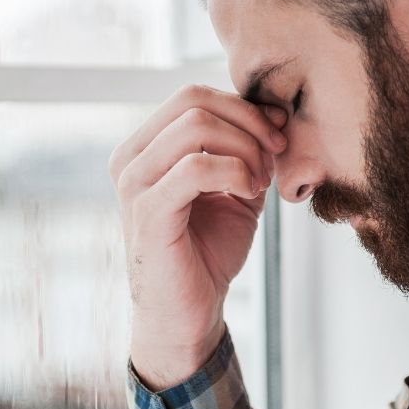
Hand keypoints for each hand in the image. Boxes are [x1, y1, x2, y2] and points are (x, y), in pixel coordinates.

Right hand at [108, 84, 287, 388]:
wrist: (188, 312)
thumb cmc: (206, 252)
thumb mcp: (235, 188)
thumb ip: (247, 148)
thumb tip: (275, 109)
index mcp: (144, 148)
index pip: (193, 96)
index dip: (244, 107)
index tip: (278, 136)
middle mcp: (130, 159)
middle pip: (193, 101)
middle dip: (248, 122)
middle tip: (275, 154)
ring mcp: (133, 184)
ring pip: (196, 126)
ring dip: (244, 148)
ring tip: (259, 182)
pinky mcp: (148, 212)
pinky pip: (196, 167)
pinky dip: (235, 172)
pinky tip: (248, 193)